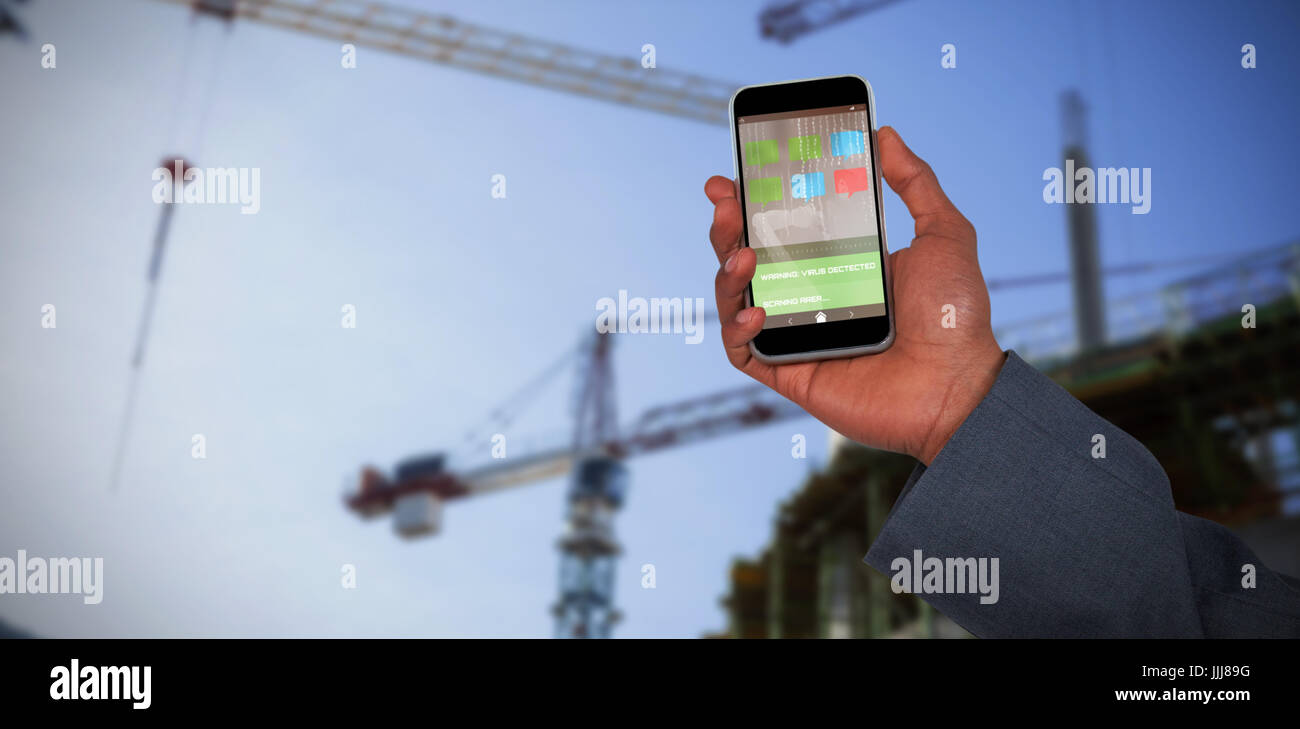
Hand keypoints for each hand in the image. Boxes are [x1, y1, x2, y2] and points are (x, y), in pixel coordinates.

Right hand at [706, 126, 1004, 464]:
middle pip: (748, 255)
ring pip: (735, 298)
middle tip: (725, 202)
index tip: (737, 174)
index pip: (783, 224)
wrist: (958, 386)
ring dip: (726, 272)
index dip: (753, 200)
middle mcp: (811, 296)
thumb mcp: (944, 233)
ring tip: (744, 253)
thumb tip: (885, 135)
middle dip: (727, 226)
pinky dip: (736, 327)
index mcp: (839, 262)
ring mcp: (796, 333)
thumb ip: (916, 183)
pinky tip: (757, 308)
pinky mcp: (788, 371)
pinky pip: (741, 350)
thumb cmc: (957, 316)